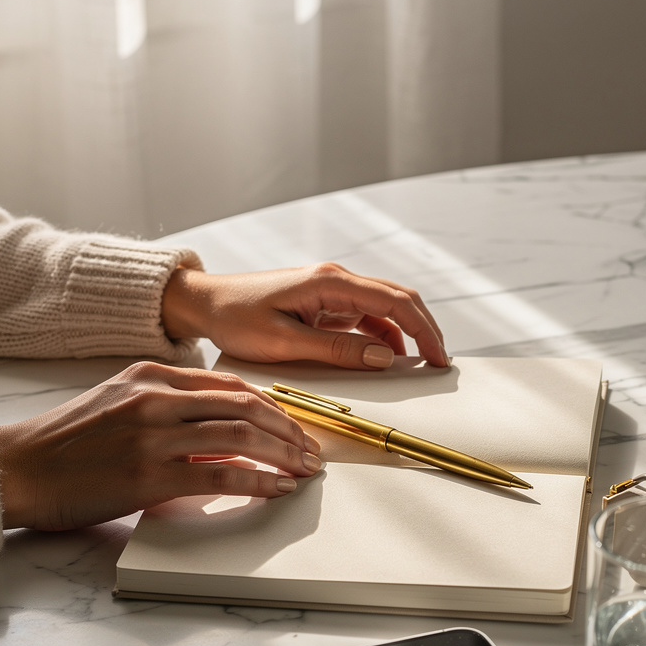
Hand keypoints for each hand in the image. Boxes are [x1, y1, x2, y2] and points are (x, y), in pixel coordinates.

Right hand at [0, 362, 321, 532]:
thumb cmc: (65, 446)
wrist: (19, 469)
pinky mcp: (149, 473)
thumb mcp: (118, 406)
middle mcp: (156, 397)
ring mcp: (154, 433)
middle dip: (287, 429)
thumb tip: (219, 434)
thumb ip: (167, 410)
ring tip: (303, 469)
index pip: (230, 383)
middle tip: (310, 450)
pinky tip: (276, 489)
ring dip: (282, 453)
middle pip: (244, 405)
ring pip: (241, 434)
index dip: (271, 405)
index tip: (293, 424)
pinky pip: (221, 473)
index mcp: (151, 376)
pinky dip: (257, 481)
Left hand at [161, 263, 449, 369]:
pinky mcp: (324, 303)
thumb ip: (336, 350)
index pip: (394, 302)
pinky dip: (381, 337)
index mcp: (329, 282)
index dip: (423, 330)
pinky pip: (364, 318)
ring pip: (384, 309)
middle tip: (440, 364)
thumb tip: (385, 358)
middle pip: (398, 300)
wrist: (205, 303)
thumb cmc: (235, 318)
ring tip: (419, 366)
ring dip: (405, 334)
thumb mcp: (284, 342)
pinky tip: (385, 360)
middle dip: (424, 330)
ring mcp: (331, 291)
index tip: (438, 358)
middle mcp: (336, 280)